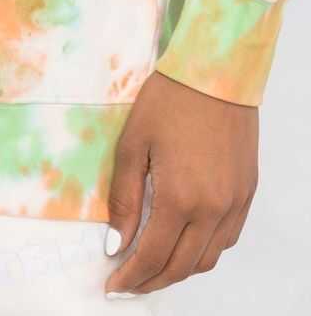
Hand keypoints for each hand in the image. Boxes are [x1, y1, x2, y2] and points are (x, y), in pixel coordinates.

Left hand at [104, 71, 257, 297]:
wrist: (215, 71)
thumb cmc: (168, 100)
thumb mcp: (133, 144)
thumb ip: (125, 198)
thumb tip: (116, 242)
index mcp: (180, 198)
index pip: (152, 255)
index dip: (130, 277)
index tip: (112, 287)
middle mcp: (212, 209)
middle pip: (182, 266)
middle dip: (152, 281)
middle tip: (128, 284)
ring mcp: (234, 203)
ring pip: (208, 258)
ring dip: (180, 269)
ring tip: (153, 267)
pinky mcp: (247, 192)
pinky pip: (227, 238)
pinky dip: (205, 250)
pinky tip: (185, 242)